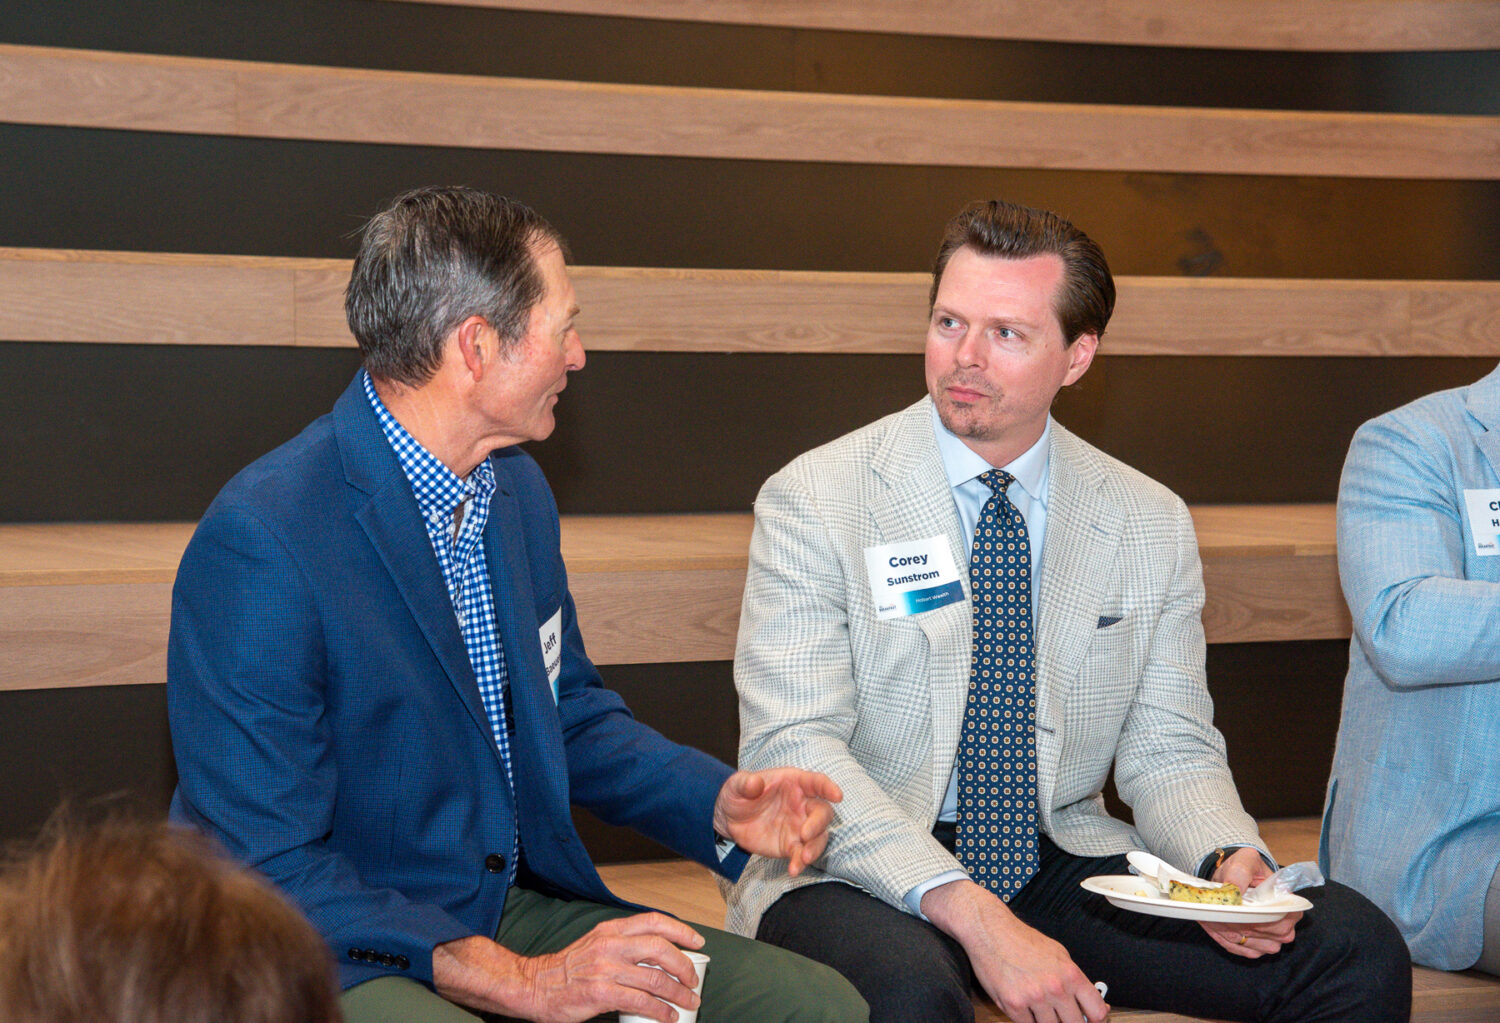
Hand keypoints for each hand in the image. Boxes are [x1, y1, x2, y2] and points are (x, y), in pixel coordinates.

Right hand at [433, 912, 704, 1022]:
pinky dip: (660, 1010)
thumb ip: (624, 943)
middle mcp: (610, 945)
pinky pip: (641, 1001)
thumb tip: (660, 955)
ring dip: (678, 992)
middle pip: (660, 949)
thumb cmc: (569, 968)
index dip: (681, 930)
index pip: (654, 921)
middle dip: (684, 965)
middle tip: (694, 980)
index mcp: (611, 929)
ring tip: (689, 1001)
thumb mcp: (597, 943)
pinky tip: (668, 1016)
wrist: (536, 986)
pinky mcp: (601, 993)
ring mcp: (606, 969)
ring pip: (655, 978)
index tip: (697, 942)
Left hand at [712, 768, 841, 876]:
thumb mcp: (736, 785)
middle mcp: (802, 804)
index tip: (837, 796)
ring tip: (804, 858)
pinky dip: (800, 862)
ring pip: (818, 836)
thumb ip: (746, 783)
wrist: (728, 818)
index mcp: (794, 783)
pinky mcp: (791, 845)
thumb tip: (755, 783)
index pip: (816, 782)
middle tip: (805, 834)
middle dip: (819, 823)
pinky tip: (793, 869)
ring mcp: (799, 826)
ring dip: (815, 847)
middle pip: (822, 812)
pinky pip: (801, 854)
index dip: (828, 787)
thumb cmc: (737, 794)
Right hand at [922, 879, 1108, 1022]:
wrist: (991, 931)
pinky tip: (1024, 1004)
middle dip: (1068, 1020)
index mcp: (1071, 974)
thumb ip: (1075, 981)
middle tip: (1059, 1012)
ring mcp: (1034, 998)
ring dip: (1046, 1020)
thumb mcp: (1058, 954)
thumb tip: (1092, 1004)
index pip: (1097, 1012)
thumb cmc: (1023, 940)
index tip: (1090, 1020)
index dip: (1096, 1019)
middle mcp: (1055, 988)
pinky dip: (1027, 1019)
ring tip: (1037, 1004)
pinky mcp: (1013, 1005)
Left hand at [1199, 847, 1300, 958]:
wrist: (1234, 876)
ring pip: (1248, 944)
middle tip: (1214, 909)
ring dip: (1226, 931)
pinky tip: (1212, 923)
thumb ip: (1241, 873)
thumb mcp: (1245, 861)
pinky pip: (1238, 949)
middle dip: (1235, 923)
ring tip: (1211, 914)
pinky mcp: (1255, 948)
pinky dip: (1222, 937)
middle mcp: (1285, 928)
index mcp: (1289, 906)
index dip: (1252, 915)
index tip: (1231, 907)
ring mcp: (1271, 941)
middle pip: (1261, 934)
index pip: (1276, 920)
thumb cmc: (1245, 868)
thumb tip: (1234, 890)